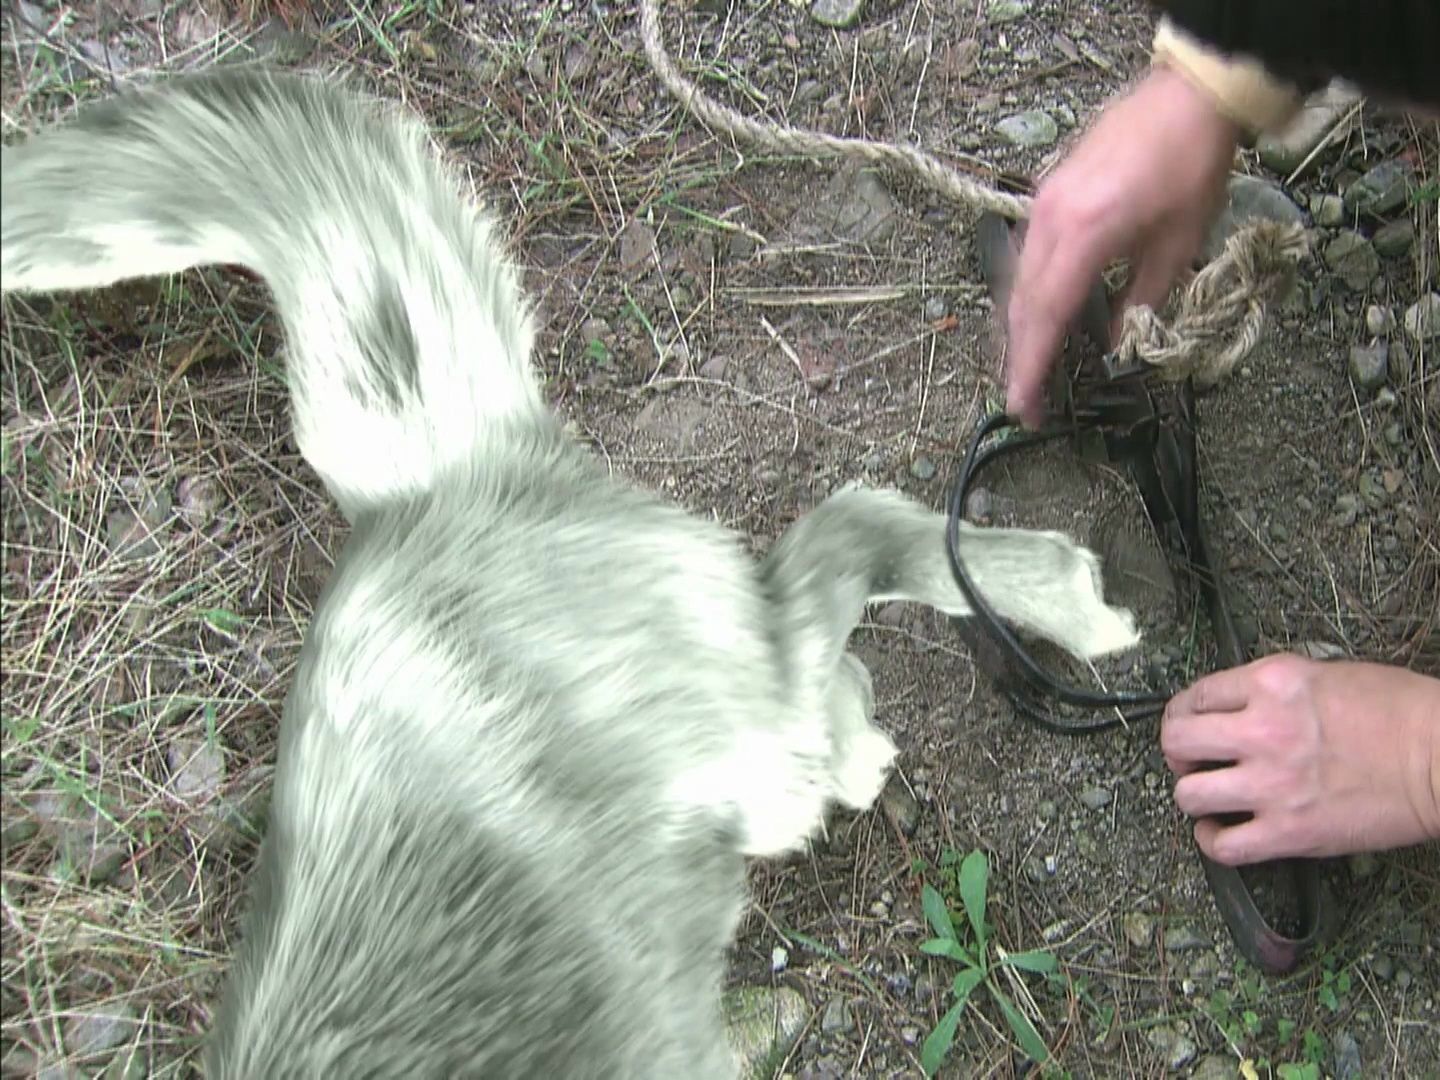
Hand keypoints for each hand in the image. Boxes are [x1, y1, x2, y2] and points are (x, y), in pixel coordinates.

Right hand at [1004, 65, 1240, 426]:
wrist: (1186, 96)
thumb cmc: (1192, 165)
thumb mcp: (1179, 244)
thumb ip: (1144, 301)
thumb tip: (1121, 347)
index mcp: (1083, 234)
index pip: (1047, 315)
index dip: (1032, 366)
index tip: (1024, 406)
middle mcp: (1050, 220)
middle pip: (1022, 304)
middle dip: (1020, 357)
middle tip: (1026, 402)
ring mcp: (1042, 204)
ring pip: (1019, 282)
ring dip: (1021, 330)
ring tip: (1028, 369)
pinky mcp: (1048, 194)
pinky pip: (1027, 257)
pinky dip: (1029, 296)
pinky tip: (1039, 317)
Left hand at [1161, 655, 1439, 864]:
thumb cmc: (1400, 713)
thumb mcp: (1326, 675)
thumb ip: (1273, 689)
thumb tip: (1238, 705)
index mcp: (1271, 684)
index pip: (1195, 695)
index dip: (1183, 713)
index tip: (1187, 723)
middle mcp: (1263, 730)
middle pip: (1177, 741)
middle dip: (1177, 752)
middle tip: (1190, 760)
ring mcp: (1272, 784)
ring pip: (1188, 795)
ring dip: (1194, 796)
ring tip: (1210, 796)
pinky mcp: (1290, 832)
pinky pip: (1223, 847)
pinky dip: (1212, 842)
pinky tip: (1221, 831)